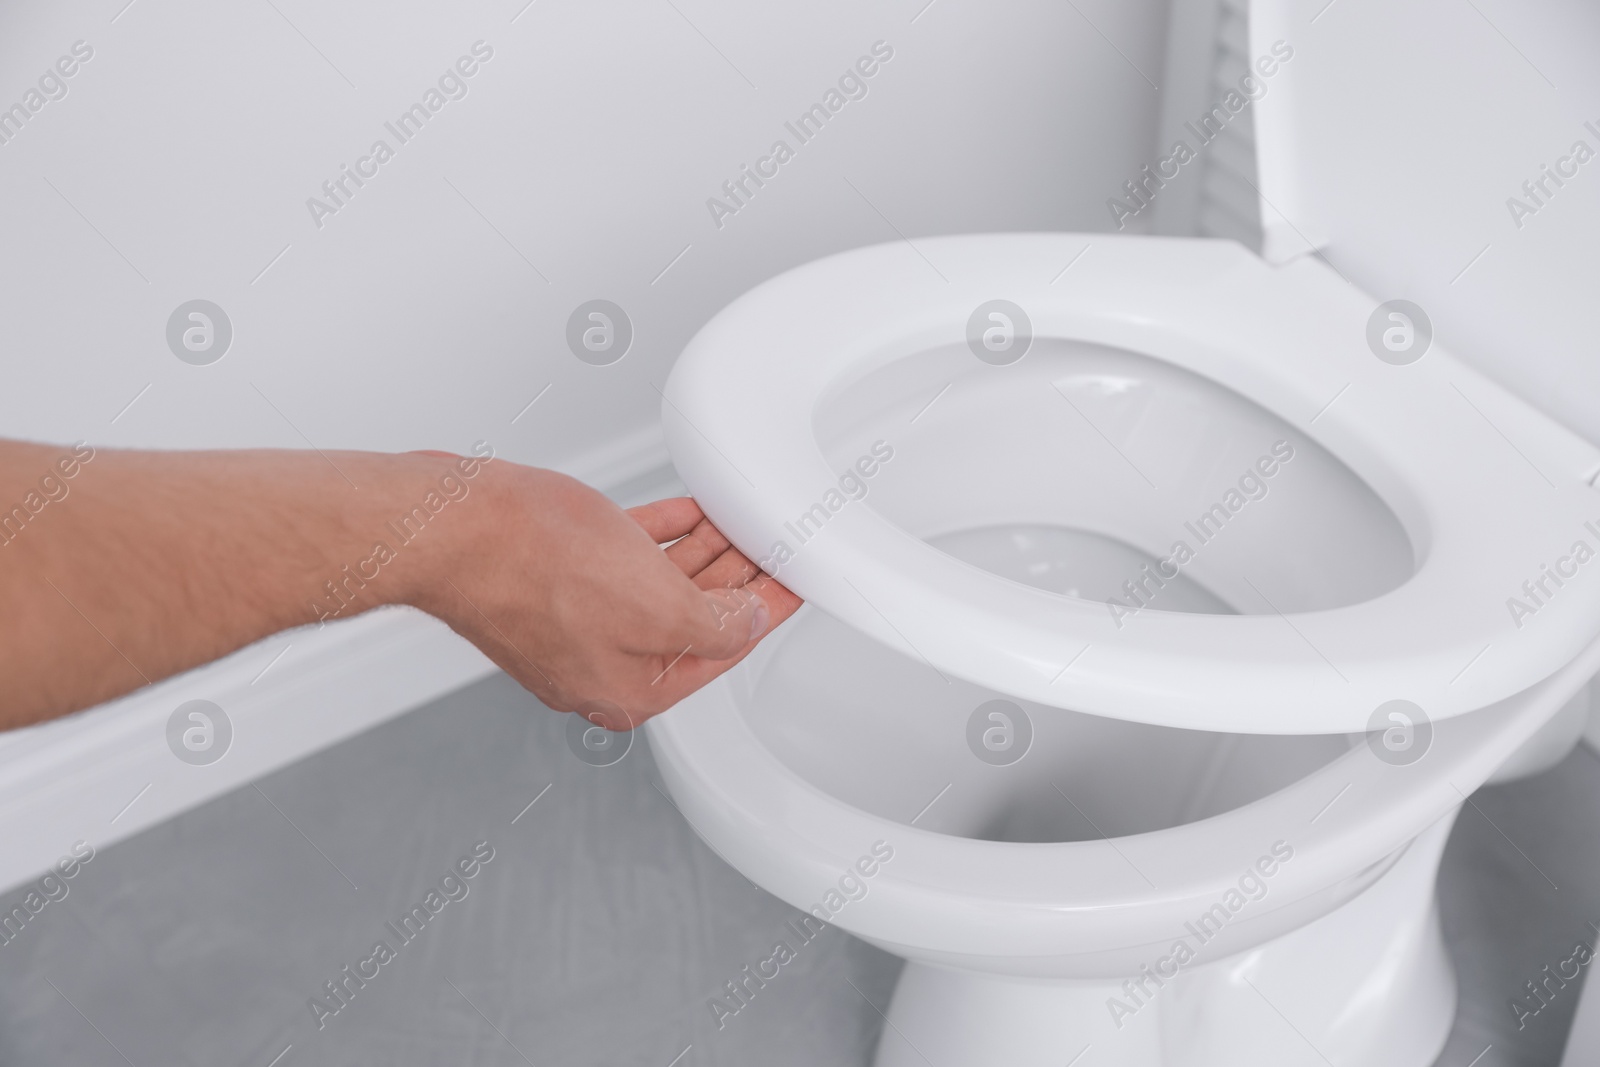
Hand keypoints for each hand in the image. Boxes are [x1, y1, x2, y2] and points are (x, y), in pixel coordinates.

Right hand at [408, 462, 800, 728]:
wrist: (449, 526)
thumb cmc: (533, 567)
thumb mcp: (656, 604)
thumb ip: (715, 626)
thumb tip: (748, 625)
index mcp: (631, 691)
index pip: (723, 651)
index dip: (767, 611)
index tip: (796, 585)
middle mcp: (603, 663)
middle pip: (693, 618)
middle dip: (738, 579)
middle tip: (776, 547)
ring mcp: (575, 619)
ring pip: (660, 583)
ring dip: (706, 551)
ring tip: (744, 523)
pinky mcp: (554, 576)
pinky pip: (625, 555)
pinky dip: (663, 533)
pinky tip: (692, 512)